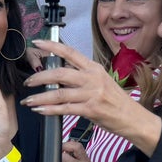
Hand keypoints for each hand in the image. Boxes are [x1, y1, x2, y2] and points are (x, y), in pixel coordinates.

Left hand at [24, 40, 143, 133]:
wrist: (132, 118)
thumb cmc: (116, 100)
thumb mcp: (101, 81)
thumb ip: (82, 76)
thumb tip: (59, 74)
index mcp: (93, 68)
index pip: (70, 52)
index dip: (52, 46)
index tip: (37, 43)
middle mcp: (92, 78)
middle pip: (60, 73)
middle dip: (39, 77)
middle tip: (28, 82)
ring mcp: (91, 94)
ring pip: (59, 93)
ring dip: (40, 97)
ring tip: (29, 100)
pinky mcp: (90, 110)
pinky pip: (64, 108)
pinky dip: (49, 110)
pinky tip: (40, 110)